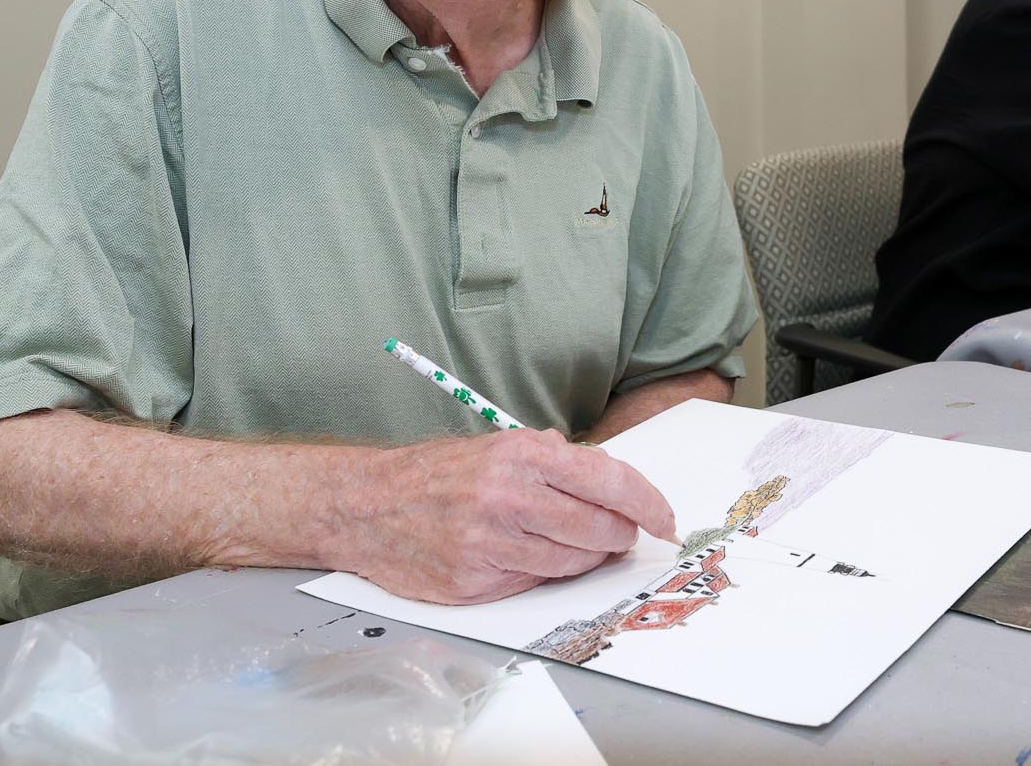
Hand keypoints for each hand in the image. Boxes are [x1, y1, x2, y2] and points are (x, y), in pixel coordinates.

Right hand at [340, 428, 677, 604]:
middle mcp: (509, 496)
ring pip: (573, 562)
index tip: (665, 519)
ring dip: (587, 558)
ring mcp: (490, 542)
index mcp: (522, 454)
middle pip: (600, 528)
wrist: (365, 506)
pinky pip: (534, 583)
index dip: (648, 503)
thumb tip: (612, 483)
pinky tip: (532, 557)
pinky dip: (545, 573)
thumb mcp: (498, 447)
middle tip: (622, 535)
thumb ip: (555, 462)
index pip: (610, 480)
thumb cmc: (438, 474)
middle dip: (621, 535)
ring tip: (579, 545)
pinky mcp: (474, 581)